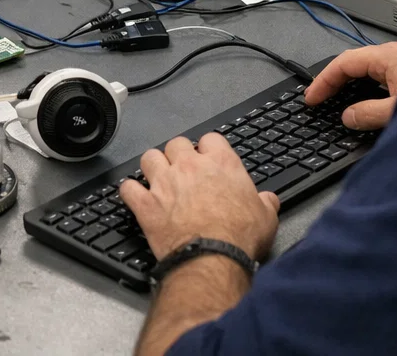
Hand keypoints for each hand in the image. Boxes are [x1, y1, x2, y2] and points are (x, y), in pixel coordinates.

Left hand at [120, 134, 279, 261]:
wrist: (213, 258)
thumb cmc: (239, 237)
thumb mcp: (266, 217)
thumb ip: (265, 202)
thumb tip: (268, 199)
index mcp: (221, 163)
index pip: (211, 139)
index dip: (209, 149)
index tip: (208, 159)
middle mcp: (190, 166)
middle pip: (176, 143)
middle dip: (178, 155)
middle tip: (182, 170)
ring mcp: (165, 183)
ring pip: (149, 158)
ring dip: (152, 167)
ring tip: (157, 179)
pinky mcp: (146, 204)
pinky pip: (128, 188)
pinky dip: (130, 192)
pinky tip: (135, 197)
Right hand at [303, 42, 396, 129]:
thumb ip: (368, 114)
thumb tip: (349, 116)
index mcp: (387, 57)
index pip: (344, 63)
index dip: (323, 81)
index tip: (311, 98)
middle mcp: (396, 55)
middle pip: (355, 63)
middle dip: (335, 81)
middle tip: (319, 99)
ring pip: (370, 70)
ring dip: (352, 85)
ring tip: (337, 101)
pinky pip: (383, 76)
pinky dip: (368, 87)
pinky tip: (368, 101)